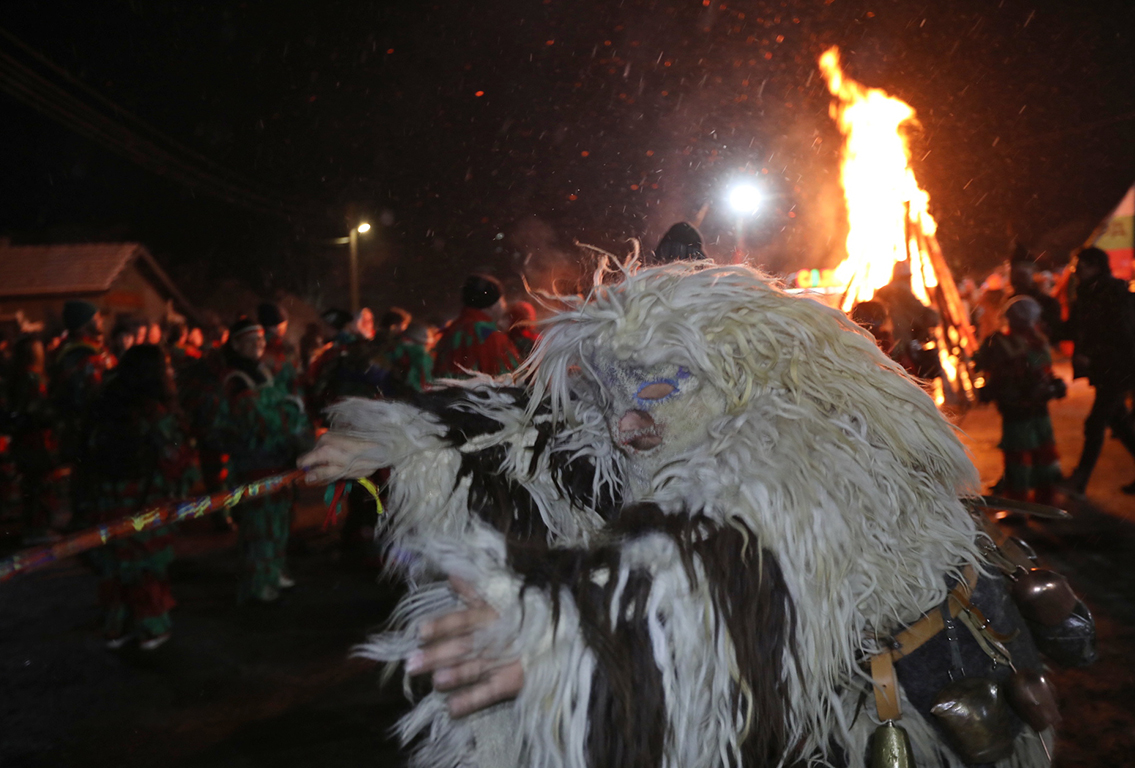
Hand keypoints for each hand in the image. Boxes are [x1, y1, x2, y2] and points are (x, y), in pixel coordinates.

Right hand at [298, 432, 382, 484]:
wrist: (381, 445)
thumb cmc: (363, 461)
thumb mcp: (342, 472)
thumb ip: (323, 474)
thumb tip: (307, 478)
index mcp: (323, 450)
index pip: (302, 461)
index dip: (307, 470)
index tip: (315, 476)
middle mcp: (323, 439)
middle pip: (311, 456)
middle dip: (319, 465)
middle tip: (335, 471)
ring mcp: (329, 434)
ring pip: (320, 450)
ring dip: (327, 458)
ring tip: (344, 462)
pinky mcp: (336, 432)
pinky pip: (327, 445)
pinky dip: (333, 451)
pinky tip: (346, 455)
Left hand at [406, 577, 524, 717]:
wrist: (563, 635)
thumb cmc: (527, 614)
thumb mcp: (504, 597)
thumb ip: (476, 590)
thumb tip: (451, 575)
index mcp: (492, 614)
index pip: (464, 619)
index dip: (442, 625)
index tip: (419, 632)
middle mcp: (496, 637)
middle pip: (464, 646)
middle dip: (438, 654)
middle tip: (412, 664)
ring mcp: (505, 659)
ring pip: (477, 667)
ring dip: (456, 675)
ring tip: (435, 682)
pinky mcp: (514, 680)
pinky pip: (491, 692)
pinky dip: (472, 700)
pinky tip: (452, 708)